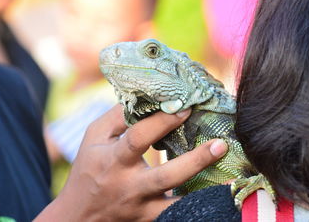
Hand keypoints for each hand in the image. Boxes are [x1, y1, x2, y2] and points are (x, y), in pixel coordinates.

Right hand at [35, 104, 227, 221]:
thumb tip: (145, 99)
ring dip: (203, 190)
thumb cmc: (87, 169)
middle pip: (166, 175)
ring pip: (176, 204)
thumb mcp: (93, 138)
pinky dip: (195, 206)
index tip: (186, 107)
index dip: (162, 122)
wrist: (78, 217)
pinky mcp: (148, 220)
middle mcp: (129, 185)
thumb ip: (116, 117)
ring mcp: (141, 207)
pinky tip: (216, 195)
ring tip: (229, 176)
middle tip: (220, 144)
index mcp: (113, 159)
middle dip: (196, 160)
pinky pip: (175, 215)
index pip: (139, 138)